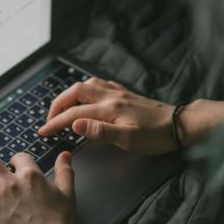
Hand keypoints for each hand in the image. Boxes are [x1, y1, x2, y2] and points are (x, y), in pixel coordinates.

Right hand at [38, 77, 177, 155]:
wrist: (180, 124)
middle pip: (75, 92)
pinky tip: (89, 96)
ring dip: (71, 94)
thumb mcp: (128, 139)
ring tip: (64, 107)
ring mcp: (119, 93)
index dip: (56, 123)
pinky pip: (101, 84)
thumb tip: (75, 124)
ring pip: (87, 85)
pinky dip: (88, 89)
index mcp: (109, 108)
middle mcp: (111, 96)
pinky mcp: (127, 94)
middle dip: (58, 104)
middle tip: (50, 119)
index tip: (43, 132)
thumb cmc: (156, 136)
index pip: (74, 114)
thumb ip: (100, 131)